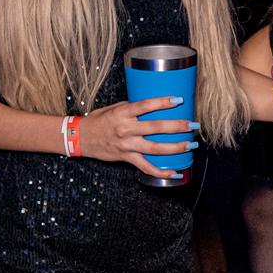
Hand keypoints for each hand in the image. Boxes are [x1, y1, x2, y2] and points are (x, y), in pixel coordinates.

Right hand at [79, 96, 198, 179]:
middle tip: (192, 125)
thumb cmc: (98, 121)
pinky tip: (175, 172)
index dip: (163, 102)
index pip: (145, 106)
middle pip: (156, 127)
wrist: (80, 138)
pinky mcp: (126, 157)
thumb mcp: (114, 108)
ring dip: (175, 147)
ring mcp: (127, 145)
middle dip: (177, 126)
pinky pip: (146, 167)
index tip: (179, 100)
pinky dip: (161, 171)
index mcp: (123, 113)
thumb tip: (153, 106)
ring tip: (190, 145)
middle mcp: (126, 129)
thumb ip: (132, 108)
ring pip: (155, 148)